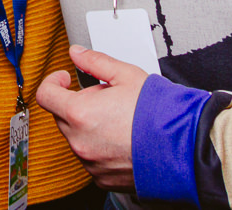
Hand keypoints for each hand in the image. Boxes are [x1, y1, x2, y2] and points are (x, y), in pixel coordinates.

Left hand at [35, 45, 148, 190]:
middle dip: (78, 104)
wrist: (186, 149)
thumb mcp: (126, 75)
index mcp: (79, 114)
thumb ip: (95, 62)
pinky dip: (100, 148)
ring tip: (119, 120)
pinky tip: (122, 140)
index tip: (65, 79)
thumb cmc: (159, 114)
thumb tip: (77, 53)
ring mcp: (91, 162)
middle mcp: (80, 141)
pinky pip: (91, 158)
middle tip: (106, 98)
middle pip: (62, 116)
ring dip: (88, 126)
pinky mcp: (102, 178)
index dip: (54, 82)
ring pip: (77, 138)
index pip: (45, 95)